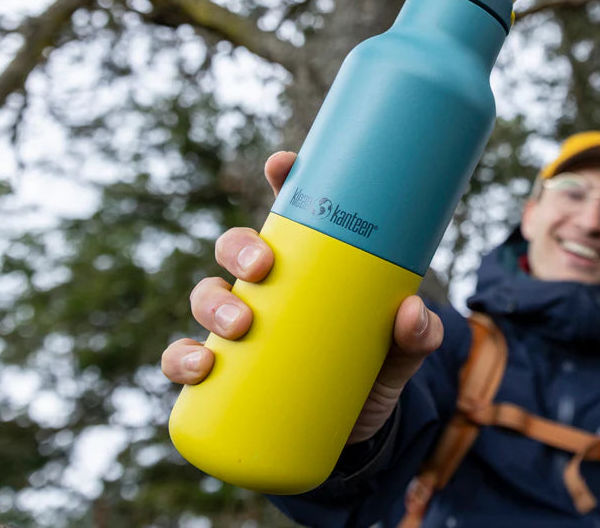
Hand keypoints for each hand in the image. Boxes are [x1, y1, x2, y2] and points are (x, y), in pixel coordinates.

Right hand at [160, 151, 443, 443]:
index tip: (282, 164)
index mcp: (307, 267)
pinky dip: (182, 359)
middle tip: (263, 268)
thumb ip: (417, 335)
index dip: (282, 179)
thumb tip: (411, 311)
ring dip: (212, 302)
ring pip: (206, 295)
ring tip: (237, 325)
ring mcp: (238, 328)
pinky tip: (199, 366)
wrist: (353, 436)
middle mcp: (266, 289)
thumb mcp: (401, 355)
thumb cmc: (372, 374)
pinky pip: (184, 358)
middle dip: (241, 248)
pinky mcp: (220, 374)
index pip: (290, 212)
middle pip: (237, 247)